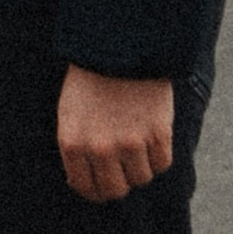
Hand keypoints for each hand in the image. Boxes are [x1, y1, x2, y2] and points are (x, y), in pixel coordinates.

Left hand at [57, 67, 174, 202]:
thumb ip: (77, 149)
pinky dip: (159, 155)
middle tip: (124, 170)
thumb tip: (84, 182)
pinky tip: (153, 138)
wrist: (121, 44)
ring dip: (140, 166)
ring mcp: (130, 143)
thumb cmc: (91, 78)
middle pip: (115, 190)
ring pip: (141, 178)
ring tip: (138, 145)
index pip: (86, 188)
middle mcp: (100, 149)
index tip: (102, 183)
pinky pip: (162, 163)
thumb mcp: (71, 113)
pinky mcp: (157, 133)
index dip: (96, 190)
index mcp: (72, 143)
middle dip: (119, 183)